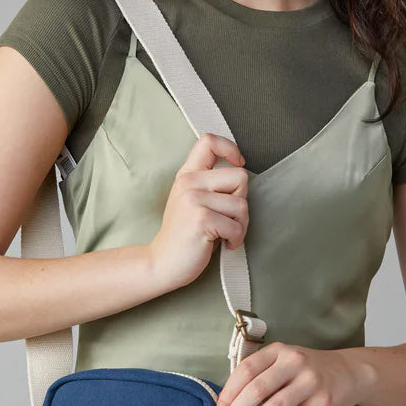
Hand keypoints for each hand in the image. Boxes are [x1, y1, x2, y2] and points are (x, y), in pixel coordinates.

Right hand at [149, 132, 248, 290]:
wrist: (163, 263)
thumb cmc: (184, 234)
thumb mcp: (190, 199)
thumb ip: (209, 182)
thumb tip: (240, 172)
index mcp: (187, 174)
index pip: (209, 142)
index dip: (230, 149)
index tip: (237, 164)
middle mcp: (189, 182)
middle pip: (240, 177)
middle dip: (241, 201)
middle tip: (228, 218)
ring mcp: (194, 200)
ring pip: (242, 204)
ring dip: (240, 224)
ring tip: (225, 233)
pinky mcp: (201, 219)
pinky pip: (237, 225)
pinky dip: (236, 239)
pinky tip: (224, 243)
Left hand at [214, 342, 362, 405]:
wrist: (350, 372)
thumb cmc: (308, 370)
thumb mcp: (284, 361)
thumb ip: (261, 375)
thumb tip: (229, 403)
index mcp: (280, 351)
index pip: (247, 369)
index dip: (230, 391)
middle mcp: (295, 362)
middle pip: (258, 389)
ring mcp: (312, 383)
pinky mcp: (324, 403)